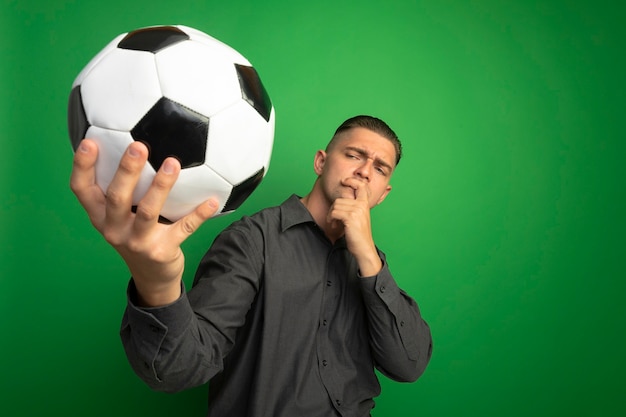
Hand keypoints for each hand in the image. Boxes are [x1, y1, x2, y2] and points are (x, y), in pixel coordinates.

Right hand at [69, 139, 218, 305]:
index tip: (90, 142)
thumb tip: (131, 144)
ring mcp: (138, 242)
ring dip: (161, 186)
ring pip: (148, 211)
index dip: (82, 166)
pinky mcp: (163, 251)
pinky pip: (184, 228)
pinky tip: (211, 201)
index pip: (82, 190)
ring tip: (172, 163)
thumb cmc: (136, 235)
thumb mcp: (120, 217)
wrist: (152, 277)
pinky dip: (199, 214)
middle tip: (138, 145)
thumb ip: (121, 189)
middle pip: (116, 197)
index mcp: (101, 217)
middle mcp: (115, 230)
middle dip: (126, 171)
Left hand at [327, 178, 382, 275]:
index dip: (352, 180)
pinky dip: (330, 219)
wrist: (364, 248)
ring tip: (333, 223)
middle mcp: (362, 205)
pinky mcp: (350, 217)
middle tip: (333, 219)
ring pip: (335, 205)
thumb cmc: (358, 236)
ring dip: (330, 215)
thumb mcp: (358, 218)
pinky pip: (334, 212)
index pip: (361, 186)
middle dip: (333, 209)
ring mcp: (357, 210)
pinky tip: (333, 226)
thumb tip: (338, 202)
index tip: (345, 181)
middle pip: (340, 199)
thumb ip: (352, 208)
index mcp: (365, 204)